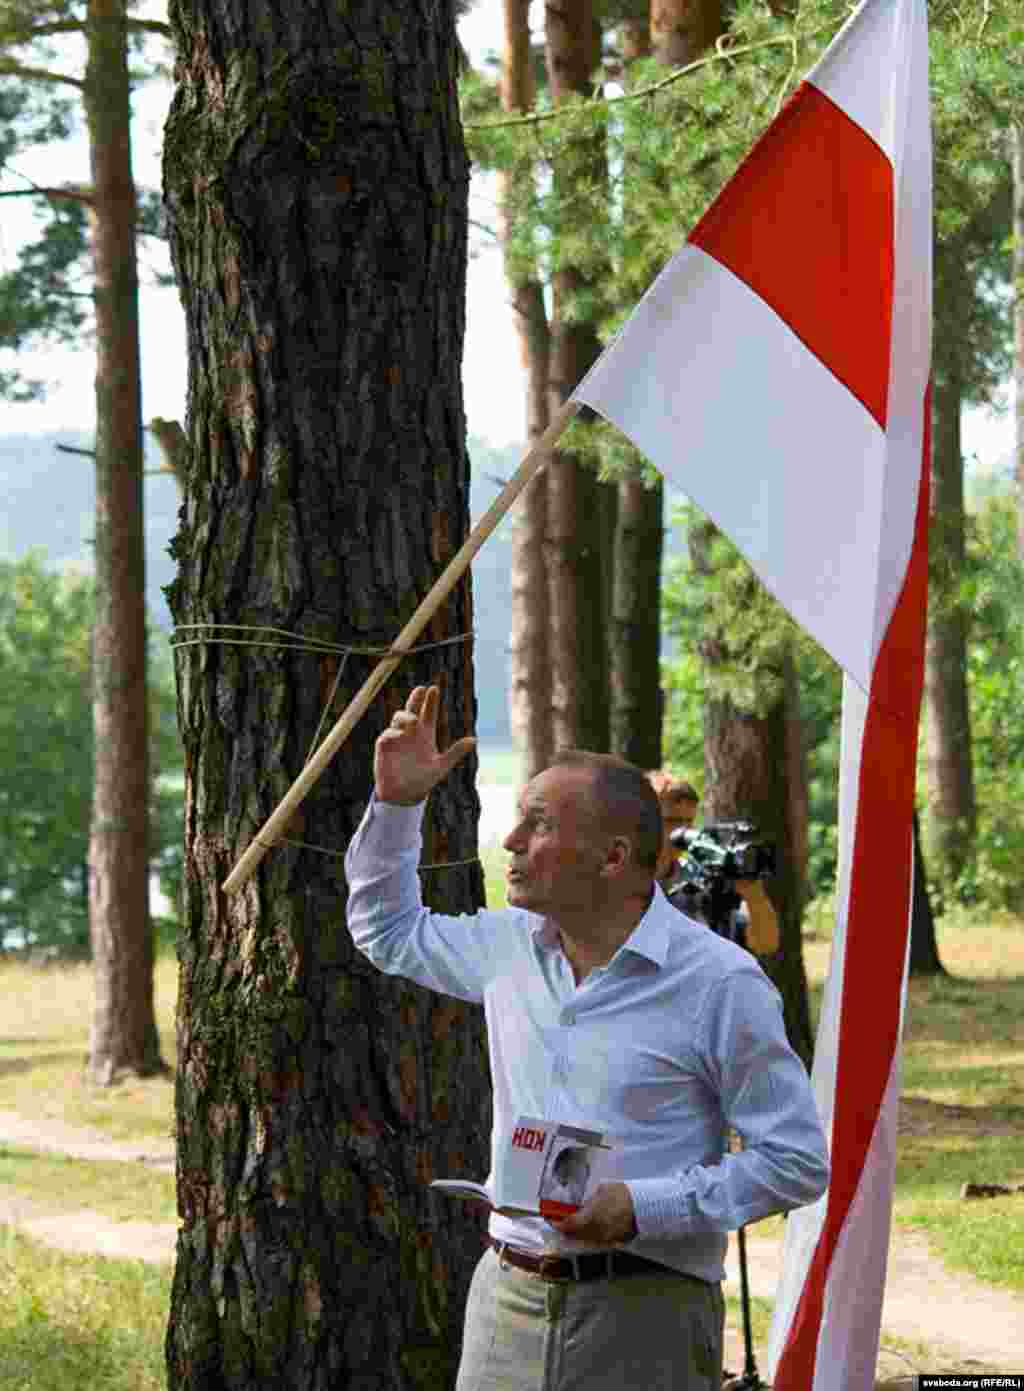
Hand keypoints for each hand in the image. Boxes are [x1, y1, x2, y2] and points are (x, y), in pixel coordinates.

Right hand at [374, 684, 475, 806]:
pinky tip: (401, 734)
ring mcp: (397, 738)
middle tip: (421, 689)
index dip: (431, 702)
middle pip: (412, 709)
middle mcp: (411, 733)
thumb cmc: (423, 780)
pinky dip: (393, 732)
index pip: (428, 713)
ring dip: (406, 716)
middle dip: (415, 698)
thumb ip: (456, 752)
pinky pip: (387, 735)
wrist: (405, 794)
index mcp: (425, 735)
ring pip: (399, 718)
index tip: (433, 688)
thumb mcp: (442, 766)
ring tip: (414, 721)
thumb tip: (474, 740)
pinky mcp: (385, 747)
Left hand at [546, 1183, 636, 1244]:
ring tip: (572, 1225)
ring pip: (585, 1240)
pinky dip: (589, 1236)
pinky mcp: (614, 1242)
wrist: (644, 1206)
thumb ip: (588, 1202)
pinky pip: (596, 1241)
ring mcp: (605, 1239)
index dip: (556, 1223)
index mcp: (591, 1217)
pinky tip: (588, 1229)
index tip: (550, 1218)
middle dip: (565, 1229)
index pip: (567, 1225)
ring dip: (576, 1234)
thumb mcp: (601, 1191)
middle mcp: (596, 1232)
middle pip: (574, 1235)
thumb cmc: (622, 1194)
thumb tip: (580, 1206)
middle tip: (559, 1222)